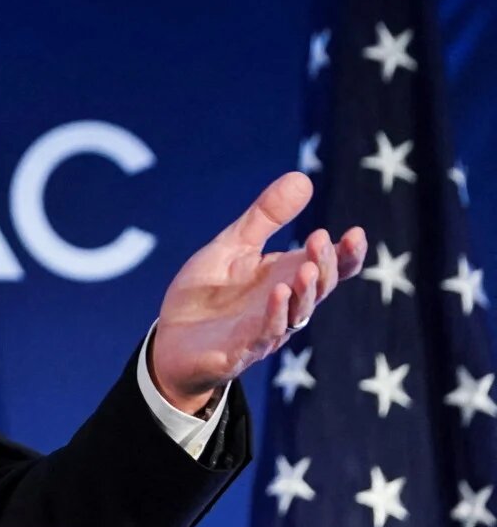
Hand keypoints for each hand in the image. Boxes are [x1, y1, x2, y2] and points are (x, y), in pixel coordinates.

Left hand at [151, 172, 366, 413]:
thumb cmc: (207, 295)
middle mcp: (283, 305)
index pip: (330, 268)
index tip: (356, 233)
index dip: (347, 254)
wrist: (170, 341)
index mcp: (286, 278)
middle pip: (318, 287)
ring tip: (308, 268)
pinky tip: (278, 293)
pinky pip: (263, 333)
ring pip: (297, 313)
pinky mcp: (238, 349)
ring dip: (305, 292)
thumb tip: (302, 177)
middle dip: (325, 265)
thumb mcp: (232, 246)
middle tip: (321, 240)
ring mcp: (264, 329)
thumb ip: (265, 217)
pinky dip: (274, 315)